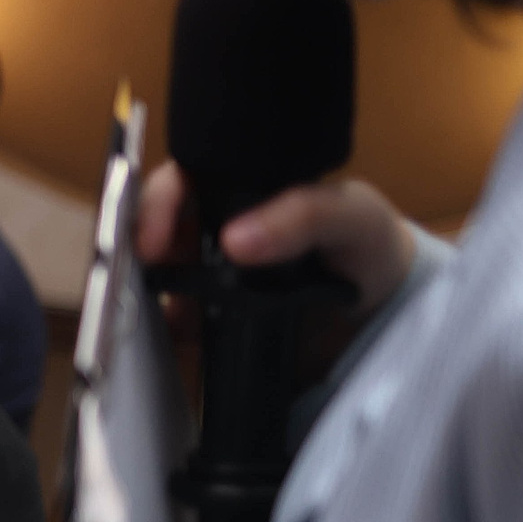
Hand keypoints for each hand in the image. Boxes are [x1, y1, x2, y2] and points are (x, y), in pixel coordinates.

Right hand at [138, 162, 413, 312]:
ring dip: (142, 292)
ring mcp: (206, 277)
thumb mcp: (351, 215)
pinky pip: (168, 325)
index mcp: (239, 190)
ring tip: (151, 312)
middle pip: (151, 229)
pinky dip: (158, 331)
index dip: (155, 205)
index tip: (153, 243)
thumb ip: (304, 215)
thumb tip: (233, 241)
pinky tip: (171, 339)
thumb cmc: (368, 244)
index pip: (178, 182)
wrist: (386, 312)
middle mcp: (211, 228)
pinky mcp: (208, 322)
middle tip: (143, 279)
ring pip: (151, 277)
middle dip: (136, 252)